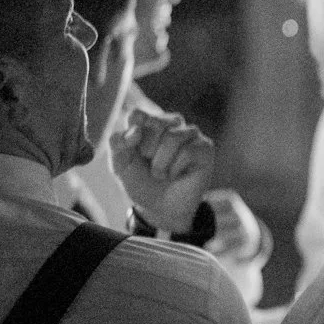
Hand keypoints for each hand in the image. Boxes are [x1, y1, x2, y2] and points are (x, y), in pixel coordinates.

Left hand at [113, 109, 216, 234]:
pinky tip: (177, 174)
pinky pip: (187, 152)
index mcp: (148, 122)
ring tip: (162, 173)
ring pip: (172, 137)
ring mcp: (190, 133)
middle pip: (154, 122)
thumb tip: (136, 130)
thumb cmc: (141, 182)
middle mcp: (171, 123)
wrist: (160, 209)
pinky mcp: (205, 147)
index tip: (131, 153)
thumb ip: (117, 144)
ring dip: (160, 164)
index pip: (137, 115)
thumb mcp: (120, 166)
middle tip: (150, 165)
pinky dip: (175, 169)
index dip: (131, 136)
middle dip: (147, 150)